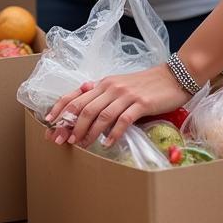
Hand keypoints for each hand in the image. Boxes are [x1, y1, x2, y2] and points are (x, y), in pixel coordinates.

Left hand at [45, 64, 188, 148]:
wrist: (173, 77)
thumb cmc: (145, 86)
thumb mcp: (120, 88)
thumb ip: (104, 97)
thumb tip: (85, 112)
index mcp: (102, 83)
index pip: (75, 95)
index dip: (60, 109)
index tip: (49, 122)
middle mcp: (110, 87)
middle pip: (84, 107)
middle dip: (70, 125)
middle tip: (62, 140)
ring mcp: (125, 95)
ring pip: (100, 115)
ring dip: (88, 132)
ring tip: (81, 145)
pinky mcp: (140, 103)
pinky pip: (123, 119)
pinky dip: (113, 133)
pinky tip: (108, 144)